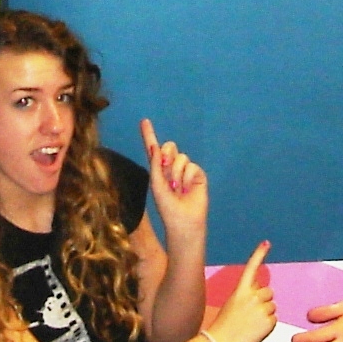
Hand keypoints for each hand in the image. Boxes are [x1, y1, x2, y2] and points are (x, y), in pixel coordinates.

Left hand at [138, 119, 208, 238]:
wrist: (183, 221)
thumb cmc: (167, 207)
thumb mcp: (157, 185)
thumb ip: (155, 165)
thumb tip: (156, 147)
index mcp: (158, 169)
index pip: (153, 149)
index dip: (149, 135)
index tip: (144, 121)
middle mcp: (171, 167)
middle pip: (169, 146)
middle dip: (167, 154)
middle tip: (165, 170)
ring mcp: (185, 170)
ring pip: (181, 157)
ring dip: (176, 173)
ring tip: (177, 189)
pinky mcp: (198, 174)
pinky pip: (191, 165)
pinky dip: (187, 177)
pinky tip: (187, 189)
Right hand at [203, 241, 274, 341]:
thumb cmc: (224, 325)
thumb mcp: (232, 303)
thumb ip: (246, 295)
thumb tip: (262, 290)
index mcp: (240, 290)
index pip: (251, 268)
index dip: (259, 254)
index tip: (266, 243)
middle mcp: (252, 297)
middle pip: (268, 292)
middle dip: (264, 301)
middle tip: (251, 314)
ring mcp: (261, 309)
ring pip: (272, 306)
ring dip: (265, 314)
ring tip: (251, 324)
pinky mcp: (269, 322)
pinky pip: (274, 320)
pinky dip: (267, 325)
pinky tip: (255, 330)